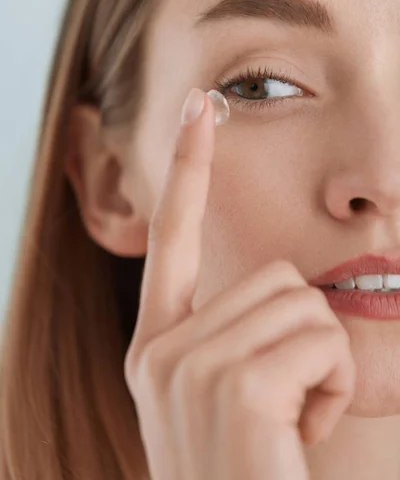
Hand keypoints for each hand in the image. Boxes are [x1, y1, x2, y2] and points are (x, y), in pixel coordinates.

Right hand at [124, 88, 355, 479]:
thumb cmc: (241, 470)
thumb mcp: (221, 400)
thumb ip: (233, 335)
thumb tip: (284, 288)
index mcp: (158, 344)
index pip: (172, 234)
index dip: (187, 167)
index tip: (199, 107)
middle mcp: (163, 348)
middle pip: (272, 277)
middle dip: (299, 335)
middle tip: (281, 404)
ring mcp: (190, 364)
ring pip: (301, 304)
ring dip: (318, 364)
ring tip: (287, 422)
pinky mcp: (233, 381)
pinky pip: (318, 340)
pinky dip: (331, 387)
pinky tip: (296, 435)